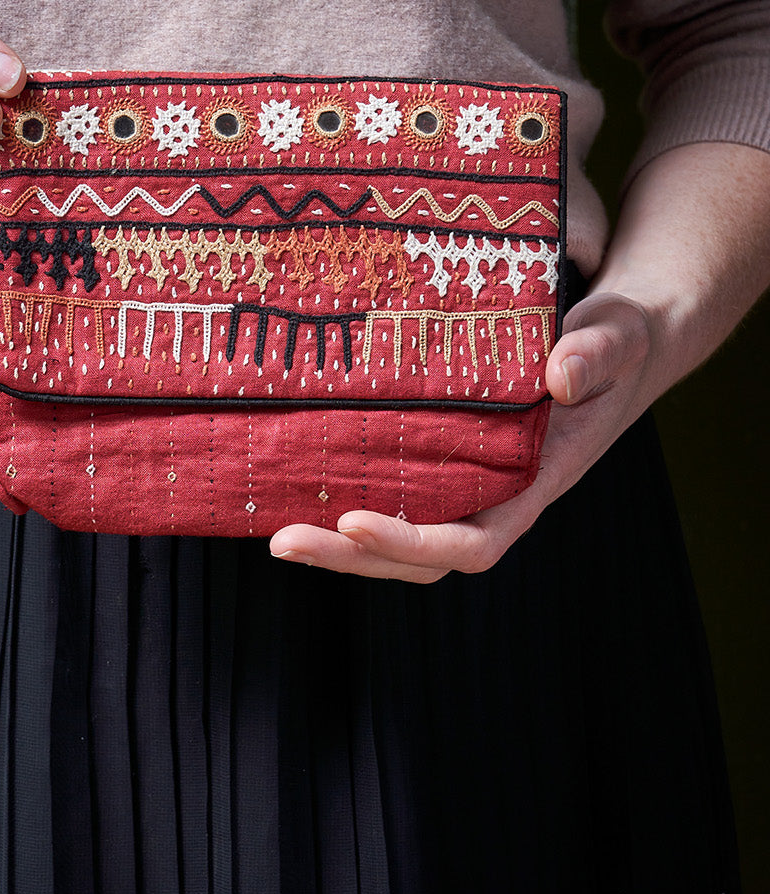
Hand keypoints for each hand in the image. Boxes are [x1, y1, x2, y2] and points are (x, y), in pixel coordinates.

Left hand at [268, 291, 659, 582]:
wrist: (612, 341)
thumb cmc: (616, 341)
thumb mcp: (617, 335)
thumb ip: (598, 353)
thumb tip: (561, 375)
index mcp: (533, 483)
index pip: (472, 541)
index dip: (414, 542)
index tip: (355, 522)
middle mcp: (494, 496)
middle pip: (418, 555)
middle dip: (351, 558)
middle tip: (283, 541)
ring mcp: (464, 482)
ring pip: (397, 536)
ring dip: (337, 544)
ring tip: (275, 535)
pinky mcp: (440, 459)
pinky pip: (392, 495)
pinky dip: (346, 502)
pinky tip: (294, 488)